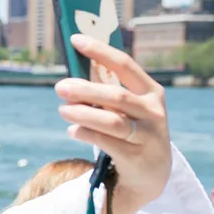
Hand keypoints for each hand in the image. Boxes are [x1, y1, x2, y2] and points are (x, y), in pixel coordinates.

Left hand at [54, 34, 170, 207]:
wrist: (152, 173)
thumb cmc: (133, 130)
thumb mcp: (128, 109)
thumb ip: (108, 91)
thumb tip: (73, 75)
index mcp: (152, 92)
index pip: (125, 65)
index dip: (100, 51)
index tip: (76, 39)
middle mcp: (153, 112)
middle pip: (116, 96)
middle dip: (85, 90)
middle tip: (60, 87)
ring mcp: (148, 135)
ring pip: (112, 121)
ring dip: (83, 113)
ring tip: (62, 110)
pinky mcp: (136, 157)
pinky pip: (107, 142)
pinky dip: (86, 133)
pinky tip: (72, 130)